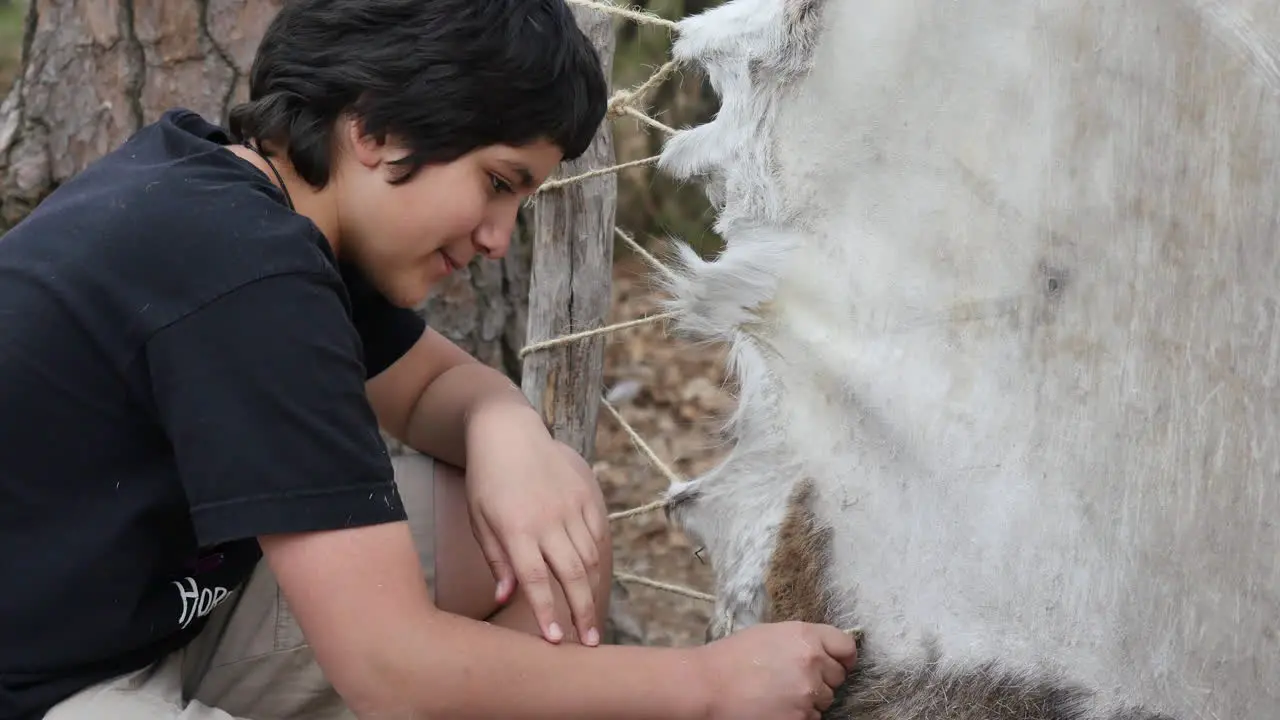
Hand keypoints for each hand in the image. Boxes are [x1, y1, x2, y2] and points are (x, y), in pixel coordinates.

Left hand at [463, 402, 607, 645]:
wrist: (508, 431)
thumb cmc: (487, 480)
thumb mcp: (480, 520)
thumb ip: (497, 560)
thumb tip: (506, 597)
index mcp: (516, 529)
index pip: (536, 581)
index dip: (547, 613)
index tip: (555, 641)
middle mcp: (548, 520)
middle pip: (571, 575)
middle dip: (582, 612)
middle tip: (589, 642)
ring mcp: (570, 506)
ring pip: (589, 557)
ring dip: (592, 590)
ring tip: (592, 617)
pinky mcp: (585, 494)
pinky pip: (598, 534)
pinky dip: (598, 559)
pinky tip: (594, 578)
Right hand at [694, 621, 856, 719]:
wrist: (708, 686)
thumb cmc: (732, 657)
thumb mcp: (770, 634)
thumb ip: (801, 640)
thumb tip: (824, 649)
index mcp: (805, 636)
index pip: (846, 647)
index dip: (844, 657)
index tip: (838, 663)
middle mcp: (813, 662)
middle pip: (838, 676)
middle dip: (823, 679)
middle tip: (794, 679)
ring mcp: (808, 693)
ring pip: (826, 700)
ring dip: (810, 699)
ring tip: (780, 693)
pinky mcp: (801, 718)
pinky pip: (813, 718)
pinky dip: (799, 715)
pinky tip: (777, 706)